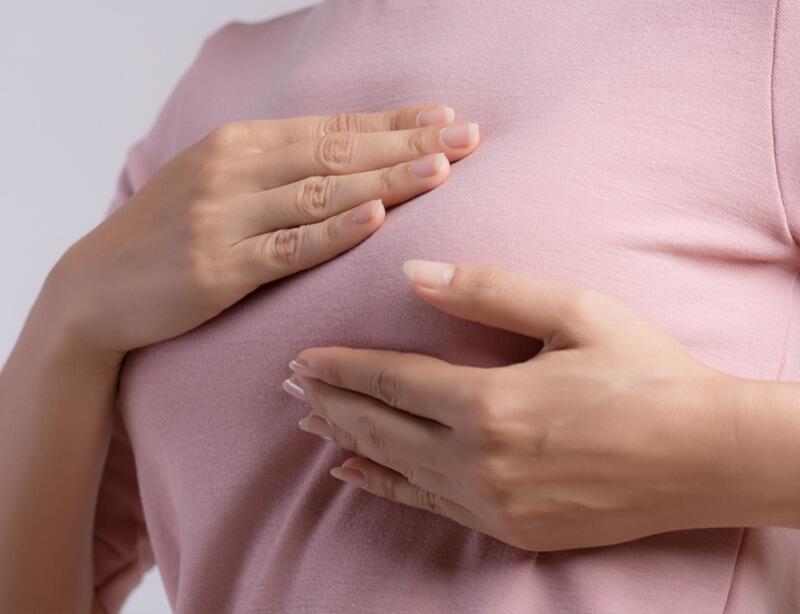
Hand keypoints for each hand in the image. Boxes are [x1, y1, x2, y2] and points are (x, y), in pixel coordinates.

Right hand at [48, 105, 478, 357]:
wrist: (95, 287)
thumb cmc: (168, 234)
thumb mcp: (217, 182)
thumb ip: (277, 168)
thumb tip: (349, 160)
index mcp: (240, 144)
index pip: (333, 128)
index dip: (393, 123)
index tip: (447, 118)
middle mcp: (235, 170)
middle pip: (337, 153)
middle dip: (407, 145)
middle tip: (469, 137)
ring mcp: (225, 218)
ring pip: (320, 194)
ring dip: (385, 181)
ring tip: (441, 170)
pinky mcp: (217, 268)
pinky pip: (287, 248)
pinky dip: (334, 233)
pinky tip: (375, 218)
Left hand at [283, 261, 751, 551]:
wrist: (705, 457)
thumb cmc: (644, 373)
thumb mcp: (573, 313)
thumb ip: (487, 291)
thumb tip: (414, 273)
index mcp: (489, 402)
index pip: (390, 380)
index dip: (340, 368)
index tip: (299, 358)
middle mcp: (478, 460)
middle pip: (379, 424)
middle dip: (328, 402)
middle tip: (287, 386)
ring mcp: (491, 502)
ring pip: (393, 466)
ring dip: (347, 439)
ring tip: (307, 422)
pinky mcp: (509, 528)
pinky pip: (427, 505)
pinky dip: (382, 485)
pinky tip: (351, 473)